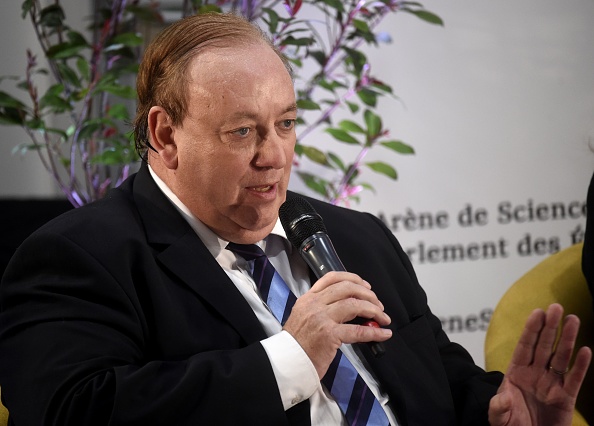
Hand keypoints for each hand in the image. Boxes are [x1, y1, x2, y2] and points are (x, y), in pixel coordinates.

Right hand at [282, 271, 391, 377]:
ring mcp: (321, 318)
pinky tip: (383, 333)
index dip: (352, 278)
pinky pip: (358, 331)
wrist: (287, 362)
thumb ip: (321, 308)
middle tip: (378, 304)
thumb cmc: (297, 344)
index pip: (331, 278)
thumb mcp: (303, 317)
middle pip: (347, 289)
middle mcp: (314, 304)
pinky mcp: (329, 335)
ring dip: (374, 310)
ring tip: (383, 318)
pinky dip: (374, 332)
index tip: (365, 285)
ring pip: (354, 305)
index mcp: (308, 298)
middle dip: (368, 295)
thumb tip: (351, 307)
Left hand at [488, 303, 591, 425]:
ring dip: (567, 339)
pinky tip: (586, 350)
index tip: (537, 312)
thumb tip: (502, 398)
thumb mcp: (499, 417)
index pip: (525, 346)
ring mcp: (551, 384)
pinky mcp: (565, 398)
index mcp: (516, 373)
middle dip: (550, 327)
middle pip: (544, 346)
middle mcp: (534, 374)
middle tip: (556, 307)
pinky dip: (581, 365)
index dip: (531, 330)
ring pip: (561, 357)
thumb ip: (499, 407)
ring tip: (573, 320)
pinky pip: (574, 379)